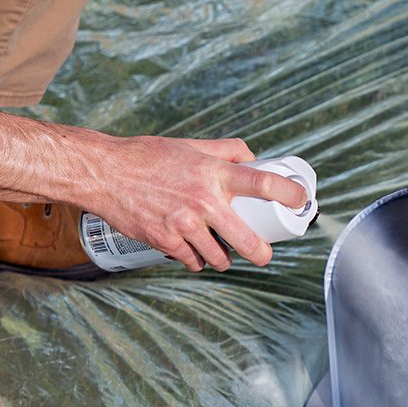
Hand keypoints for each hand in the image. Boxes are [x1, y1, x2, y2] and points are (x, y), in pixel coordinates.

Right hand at [88, 137, 310, 271]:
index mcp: (214, 173)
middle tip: (264, 254)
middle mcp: (203, 200)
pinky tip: (195, 253)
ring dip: (224, 258)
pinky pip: (192, 261)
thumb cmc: (147, 157)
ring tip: (224, 253)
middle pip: (247, 239)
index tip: (301, 201)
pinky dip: (196, 260)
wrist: (106, 173)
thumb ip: (225, 150)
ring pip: (220, 257)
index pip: (263, 182)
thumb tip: (253, 156)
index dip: (289, 193)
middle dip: (261, 253)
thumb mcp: (191, 145)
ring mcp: (184, 224)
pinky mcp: (166, 240)